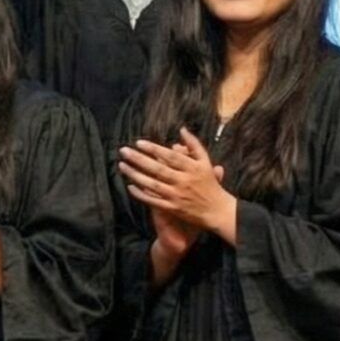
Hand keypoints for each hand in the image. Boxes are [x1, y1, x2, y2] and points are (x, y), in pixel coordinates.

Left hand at [118, 129, 237, 244]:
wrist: (217, 211)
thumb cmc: (210, 184)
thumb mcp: (206, 162)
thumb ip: (194, 145)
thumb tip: (182, 129)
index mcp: (192, 168)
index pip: (170, 156)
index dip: (154, 149)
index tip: (139, 143)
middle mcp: (184, 181)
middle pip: (158, 169)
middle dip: (139, 159)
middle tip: (124, 151)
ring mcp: (177, 195)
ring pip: (153, 184)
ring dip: (135, 175)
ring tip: (122, 165)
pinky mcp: (172, 208)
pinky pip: (154, 201)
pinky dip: (141, 194)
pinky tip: (129, 186)